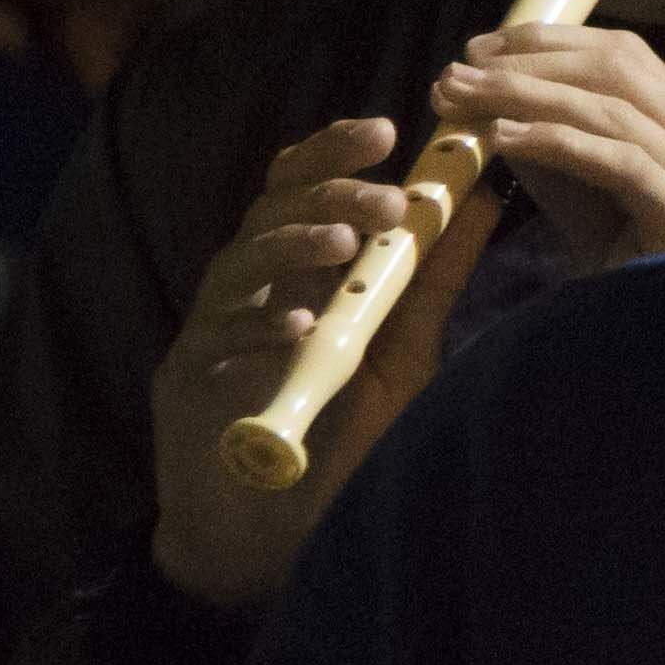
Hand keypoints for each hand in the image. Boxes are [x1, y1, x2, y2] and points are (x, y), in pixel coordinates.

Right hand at [145, 115, 504, 610]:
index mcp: (297, 271)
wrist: (275, 535)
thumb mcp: (400, 350)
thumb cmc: (338, 436)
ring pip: (238, 262)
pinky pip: (215, 339)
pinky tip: (299, 326)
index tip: (389, 129)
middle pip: (269, 208)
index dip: (335, 152)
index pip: (303, 188)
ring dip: (294, 245)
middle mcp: (251, 290)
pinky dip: (259, 328)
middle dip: (326, 191)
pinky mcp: (185, 380)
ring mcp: (212, 331)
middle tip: (385, 197)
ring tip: (346, 242)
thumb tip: (479, 204)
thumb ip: (430, 280)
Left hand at [434, 23, 664, 269]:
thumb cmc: (646, 298)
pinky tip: (502, 138)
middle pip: (621, 68)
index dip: (548, 45)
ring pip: (614, 108)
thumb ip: (562, 163)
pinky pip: (621, 161)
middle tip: (457, 70)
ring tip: (460, 97)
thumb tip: (496, 109)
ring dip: (525, 94)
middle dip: (529, 60)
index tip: (479, 51)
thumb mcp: (597, 217)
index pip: (629, 60)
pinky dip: (556, 142)